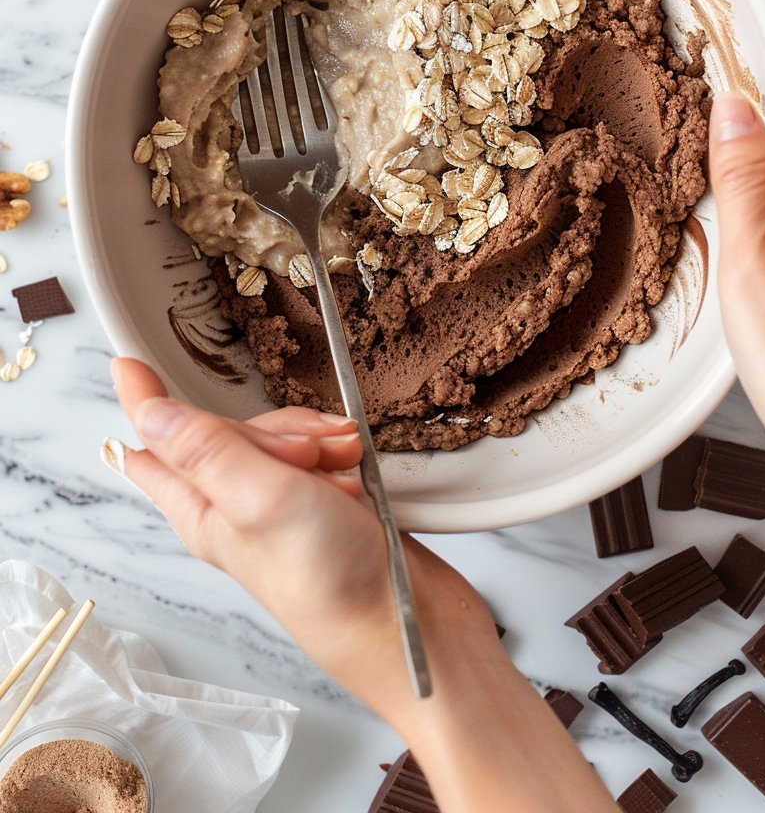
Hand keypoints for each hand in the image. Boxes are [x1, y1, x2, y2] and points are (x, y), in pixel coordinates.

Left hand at [111, 361, 611, 811]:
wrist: (411, 630)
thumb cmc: (331, 583)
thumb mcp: (261, 501)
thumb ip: (205, 450)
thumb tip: (146, 410)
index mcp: (204, 510)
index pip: (154, 445)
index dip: (144, 399)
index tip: (129, 359)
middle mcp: (236, 507)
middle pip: (233, 430)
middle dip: (276, 427)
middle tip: (305, 459)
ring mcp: (282, 506)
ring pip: (283, 437)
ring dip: (318, 439)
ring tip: (342, 472)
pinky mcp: (325, 504)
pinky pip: (323, 453)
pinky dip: (344, 454)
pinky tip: (359, 478)